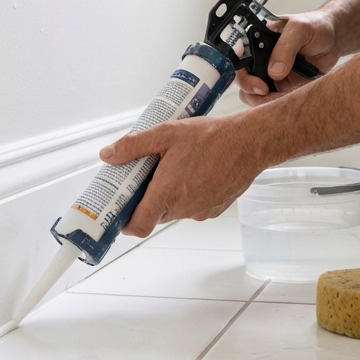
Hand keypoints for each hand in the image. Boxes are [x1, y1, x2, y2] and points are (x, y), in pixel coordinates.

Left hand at [99, 112, 265, 236]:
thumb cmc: (212, 137)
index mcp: (167, 193)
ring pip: (176, 209)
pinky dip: (191, 193)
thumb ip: (133, 146)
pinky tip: (198, 171)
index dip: (125, 222)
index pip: (137, 226)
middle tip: (150, 174)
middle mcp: (183, 208)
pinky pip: (195, 206)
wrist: (250, 142)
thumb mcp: (166, 133)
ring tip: (179, 166)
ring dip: (172, 194)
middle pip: (155, 215)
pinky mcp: (216, 209)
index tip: (121, 209)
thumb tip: (109, 155)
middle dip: (149, 198)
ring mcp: (201, 211)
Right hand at [236, 8, 339, 105]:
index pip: (237, 56)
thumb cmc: (316, 26)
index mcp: (257, 38)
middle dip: (250, 88)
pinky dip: (277, 104)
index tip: (253, 78)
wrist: (335, 39)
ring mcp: (270, 73)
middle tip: (264, 90)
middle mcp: (260, 57)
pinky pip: (272, 101)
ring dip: (263, 100)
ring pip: (254, 94)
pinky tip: (290, 98)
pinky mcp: (282, 86)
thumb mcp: (300, 29)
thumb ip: (286, 47)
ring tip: (280, 96)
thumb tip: (274, 72)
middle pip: (242, 78)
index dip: (238, 69)